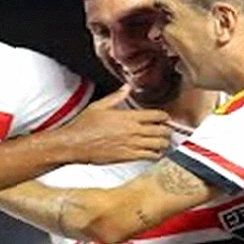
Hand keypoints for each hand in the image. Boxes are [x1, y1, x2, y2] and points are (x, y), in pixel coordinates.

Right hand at [55, 86, 171, 164]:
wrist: (75, 143)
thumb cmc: (84, 125)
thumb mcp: (99, 105)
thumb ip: (116, 97)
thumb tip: (126, 87)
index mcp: (128, 117)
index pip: (156, 115)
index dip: (164, 117)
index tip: (166, 118)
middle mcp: (133, 131)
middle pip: (161, 130)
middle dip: (168, 131)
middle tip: (169, 131)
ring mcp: (131, 144)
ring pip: (158, 144)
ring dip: (165, 143)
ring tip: (166, 143)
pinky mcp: (127, 157)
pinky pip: (149, 156)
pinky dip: (156, 155)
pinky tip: (156, 154)